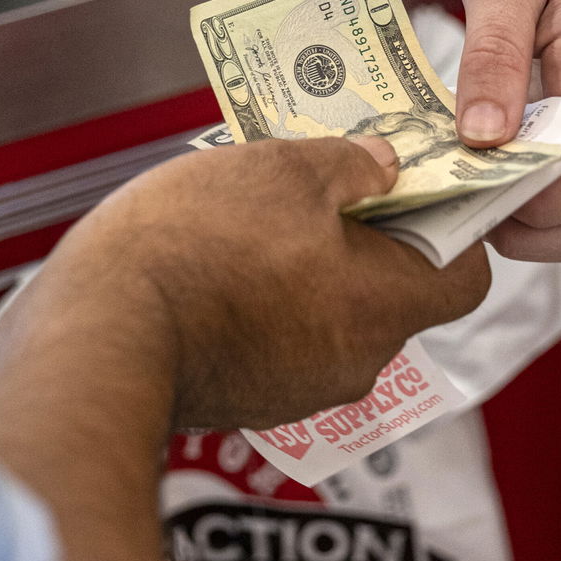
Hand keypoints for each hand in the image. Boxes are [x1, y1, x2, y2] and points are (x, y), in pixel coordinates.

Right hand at [21, 136, 490, 430]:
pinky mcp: (250, 396)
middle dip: (368, 235)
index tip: (422, 189)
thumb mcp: (282, 169)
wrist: (96, 334)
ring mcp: (301, 387)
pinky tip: (224, 258)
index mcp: (383, 304)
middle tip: (328, 184)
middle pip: (395, 290)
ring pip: (335, 311)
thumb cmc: (194, 248)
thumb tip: (384, 166)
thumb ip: (351, 164)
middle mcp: (356, 359)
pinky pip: (286, 336)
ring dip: (314, 265)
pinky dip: (272, 299)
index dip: (454, 227)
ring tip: (261, 214)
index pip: (465, 277)